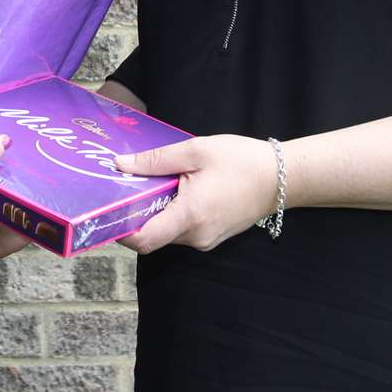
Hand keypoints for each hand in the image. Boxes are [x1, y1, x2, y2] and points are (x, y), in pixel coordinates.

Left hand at [113, 135, 278, 253]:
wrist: (282, 178)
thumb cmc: (241, 161)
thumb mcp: (195, 151)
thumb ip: (155, 160)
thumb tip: (120, 165)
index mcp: (189, 216)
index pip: (144, 240)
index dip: (121, 230)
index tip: (108, 210)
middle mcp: (196, 236)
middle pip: (152, 236)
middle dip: (136, 215)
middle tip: (125, 188)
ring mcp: (206, 240)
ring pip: (167, 234)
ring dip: (155, 213)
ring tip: (151, 184)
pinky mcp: (213, 237)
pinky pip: (183, 231)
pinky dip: (172, 215)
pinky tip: (174, 191)